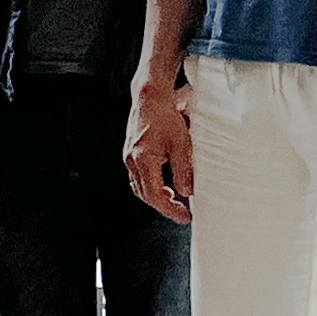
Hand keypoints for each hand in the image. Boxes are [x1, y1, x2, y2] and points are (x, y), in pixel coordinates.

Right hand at [125, 79, 196, 222]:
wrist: (150, 99)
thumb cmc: (165, 117)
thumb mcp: (181, 144)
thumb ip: (184, 170)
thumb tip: (187, 191)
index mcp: (143, 160)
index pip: (155, 195)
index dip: (170, 209)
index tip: (184, 216)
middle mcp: (132, 161)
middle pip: (145, 194)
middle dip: (164, 206)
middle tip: (182, 213)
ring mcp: (129, 157)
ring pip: (140, 187)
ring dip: (156, 197)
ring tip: (174, 201)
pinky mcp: (131, 153)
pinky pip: (138, 177)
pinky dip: (151, 185)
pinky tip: (164, 184)